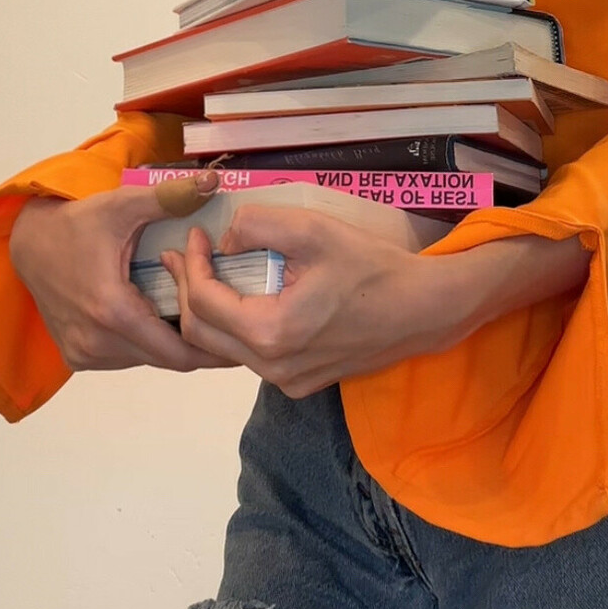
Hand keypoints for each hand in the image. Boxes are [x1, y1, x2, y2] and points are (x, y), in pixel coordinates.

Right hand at [8, 173, 239, 376]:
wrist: (28, 244)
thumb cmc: (78, 223)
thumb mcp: (123, 205)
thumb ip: (170, 198)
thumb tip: (214, 183)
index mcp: (113, 311)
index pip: (177, 352)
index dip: (212, 349)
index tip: (239, 338)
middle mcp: (97, 342)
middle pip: (165, 358)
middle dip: (196, 342)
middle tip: (225, 323)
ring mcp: (84, 353)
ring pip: (146, 360)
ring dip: (168, 341)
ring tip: (189, 310)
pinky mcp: (76, 356)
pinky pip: (124, 357)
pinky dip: (143, 342)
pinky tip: (153, 314)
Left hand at [162, 205, 486, 398]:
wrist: (423, 310)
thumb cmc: (372, 267)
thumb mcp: (314, 230)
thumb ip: (258, 224)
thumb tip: (227, 239)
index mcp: (271, 333)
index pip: (203, 303)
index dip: (191, 266)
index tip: (195, 236)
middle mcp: (273, 368)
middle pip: (203, 335)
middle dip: (187, 292)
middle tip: (184, 257)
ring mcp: (287, 382)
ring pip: (226, 349)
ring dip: (210, 311)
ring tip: (209, 273)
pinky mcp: (301, 384)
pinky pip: (253, 357)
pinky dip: (238, 327)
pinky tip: (244, 298)